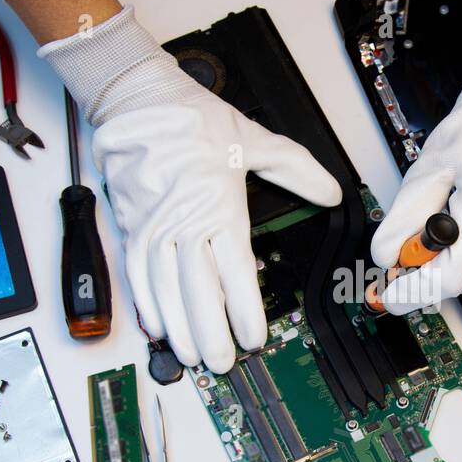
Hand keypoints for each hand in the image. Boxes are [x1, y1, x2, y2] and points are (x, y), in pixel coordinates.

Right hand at [42, 8, 340, 371]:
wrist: (137, 99)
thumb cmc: (192, 119)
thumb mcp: (255, 139)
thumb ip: (296, 169)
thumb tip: (331, 191)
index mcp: (217, 205)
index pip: (235, 271)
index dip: (244, 309)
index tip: (254, 336)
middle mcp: (182, 222)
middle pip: (197, 290)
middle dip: (211, 332)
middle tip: (222, 361)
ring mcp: (152, 228)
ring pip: (164, 290)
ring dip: (179, 328)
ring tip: (193, 355)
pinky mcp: (130, 228)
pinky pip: (136, 275)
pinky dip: (145, 306)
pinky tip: (158, 329)